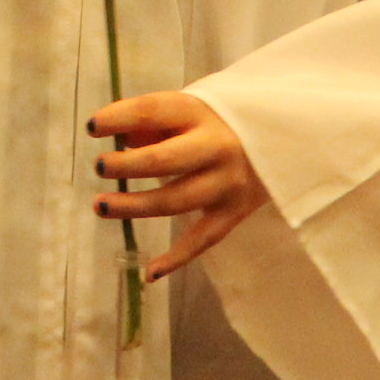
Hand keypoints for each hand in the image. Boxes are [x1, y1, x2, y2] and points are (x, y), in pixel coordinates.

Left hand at [90, 91, 269, 280]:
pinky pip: (203, 239)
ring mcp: (227, 183)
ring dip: (134, 207)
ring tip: (101, 206)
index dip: (119, 118)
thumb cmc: (223, 119)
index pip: (152, 111)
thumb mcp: (191, 107)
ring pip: (174, 201)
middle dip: (125, 166)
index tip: (92, 127)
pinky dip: (176, 258)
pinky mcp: (235, 212)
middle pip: (162, 161)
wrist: (287, 138)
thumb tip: (120, 140)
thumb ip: (154, 120)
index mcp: (200, 111)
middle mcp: (216, 147)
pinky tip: (149, 272)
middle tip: (100, 167)